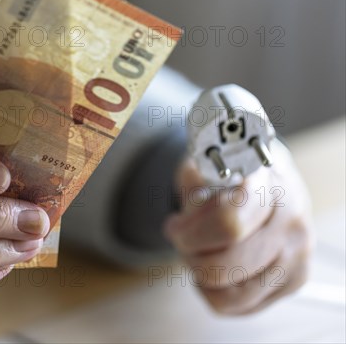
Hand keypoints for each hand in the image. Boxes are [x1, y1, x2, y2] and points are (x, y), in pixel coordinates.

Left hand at [164, 140, 313, 313]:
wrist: (267, 179)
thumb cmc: (228, 174)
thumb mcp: (202, 164)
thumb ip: (191, 184)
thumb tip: (188, 215)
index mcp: (267, 182)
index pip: (228, 222)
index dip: (189, 232)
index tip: (174, 226)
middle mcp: (291, 219)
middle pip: (228, 265)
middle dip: (191, 257)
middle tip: (182, 241)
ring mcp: (298, 253)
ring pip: (235, 295)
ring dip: (203, 280)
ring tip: (197, 257)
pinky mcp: (296, 279)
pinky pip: (244, 307)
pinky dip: (217, 294)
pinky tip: (215, 270)